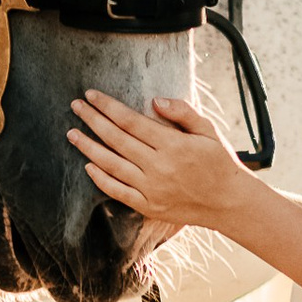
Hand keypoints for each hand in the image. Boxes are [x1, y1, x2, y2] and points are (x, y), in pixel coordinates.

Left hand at [68, 89, 251, 241]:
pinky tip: (88, 165)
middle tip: (75, 106)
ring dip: (88, 148)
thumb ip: (182, 112)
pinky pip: (117, 192)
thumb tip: (154, 100)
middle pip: (116, 139)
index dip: (108, 106)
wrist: (228, 202)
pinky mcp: (148, 206)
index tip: (91, 95)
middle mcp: (158, 167)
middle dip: (92, 120)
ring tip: (72, 133)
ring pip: (111, 165)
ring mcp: (151, 189)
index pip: (131, 121)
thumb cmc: (219, 162)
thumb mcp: (208, 131)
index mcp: (173, 145)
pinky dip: (100, 179)